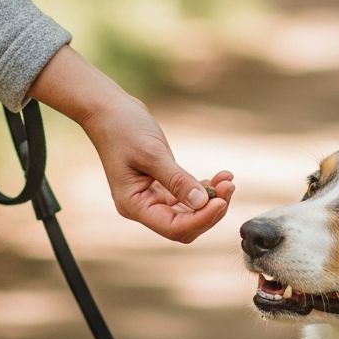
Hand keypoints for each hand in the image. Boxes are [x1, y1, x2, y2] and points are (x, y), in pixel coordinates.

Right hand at [84, 91, 233, 242]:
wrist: (109, 110)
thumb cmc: (123, 128)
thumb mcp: (152, 153)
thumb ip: (177, 180)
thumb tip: (202, 202)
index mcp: (134, 205)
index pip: (173, 228)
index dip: (200, 219)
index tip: (220, 201)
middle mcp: (143, 206)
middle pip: (185, 224)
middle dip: (210, 210)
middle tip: (229, 187)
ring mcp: (153, 197)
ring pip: (189, 212)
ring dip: (212, 199)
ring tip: (227, 180)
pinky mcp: (162, 185)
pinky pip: (188, 196)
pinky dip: (205, 188)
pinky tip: (220, 177)